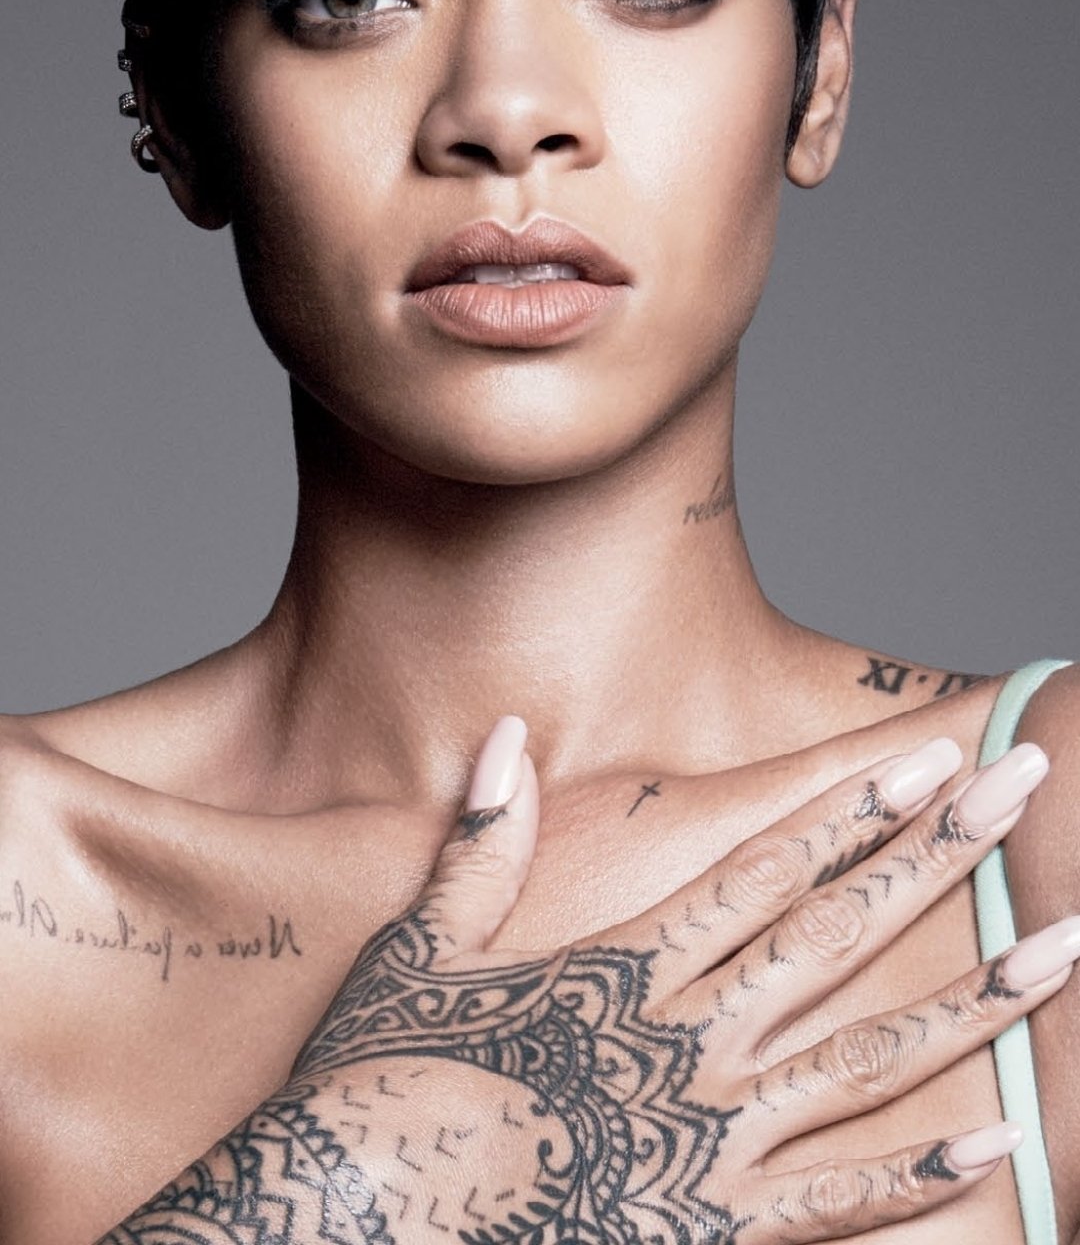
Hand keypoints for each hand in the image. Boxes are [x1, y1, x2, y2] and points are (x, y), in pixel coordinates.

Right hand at [102, 721, 1075, 1243]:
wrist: (355, 1218)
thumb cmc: (380, 1084)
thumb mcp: (423, 948)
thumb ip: (481, 846)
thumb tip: (505, 738)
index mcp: (628, 970)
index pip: (767, 872)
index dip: (854, 811)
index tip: (928, 758)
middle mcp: (689, 1042)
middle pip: (839, 935)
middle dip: (937, 857)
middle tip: (1018, 792)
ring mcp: (710, 1137)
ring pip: (868, 1055)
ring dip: (972, 1001)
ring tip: (1060, 951)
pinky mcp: (711, 1226)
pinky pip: (838, 1198)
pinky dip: (922, 1169)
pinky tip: (997, 1138)